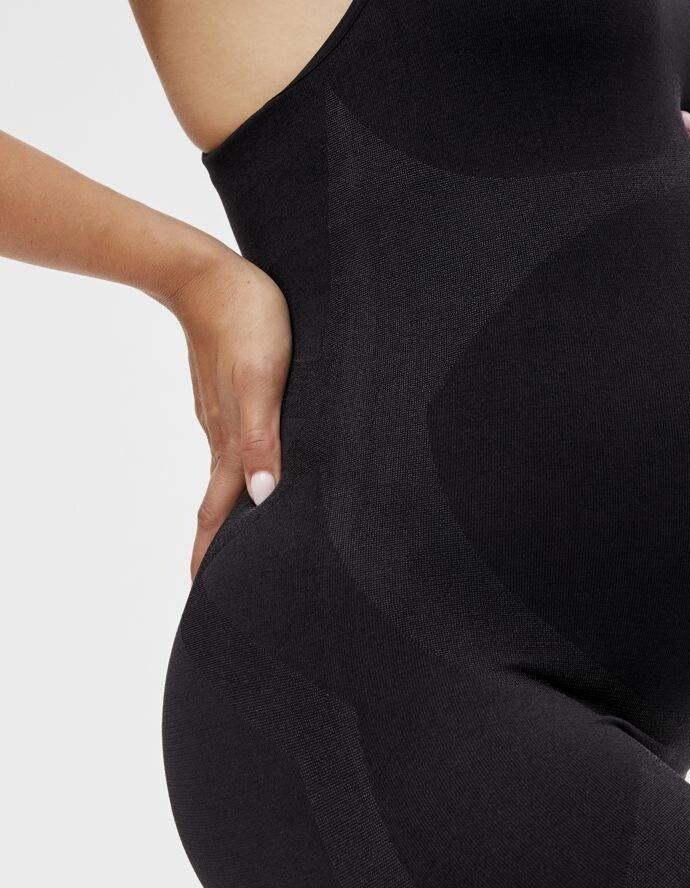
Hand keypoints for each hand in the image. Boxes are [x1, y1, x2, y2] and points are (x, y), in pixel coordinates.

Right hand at [166, 247, 291, 577]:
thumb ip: (262, 436)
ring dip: (232, 514)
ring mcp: (224, 418)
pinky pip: (238, 449)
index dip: (213, 554)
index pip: (220, 513)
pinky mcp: (231, 398)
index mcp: (231, 441)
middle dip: (220, 545)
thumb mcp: (259, 379)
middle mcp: (225, 437)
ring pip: (230, 478)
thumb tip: (264, 495)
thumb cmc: (244, 319)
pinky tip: (256, 479)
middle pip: (221, 504)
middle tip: (220, 583)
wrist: (205, 272)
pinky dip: (242, 477)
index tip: (204, 592)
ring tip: (242, 543)